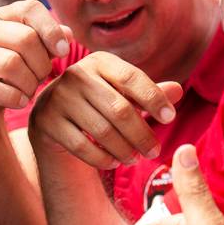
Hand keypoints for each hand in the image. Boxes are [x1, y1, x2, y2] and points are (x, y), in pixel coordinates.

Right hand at [0, 0, 70, 131]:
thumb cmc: (13, 75)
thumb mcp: (35, 55)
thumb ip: (51, 41)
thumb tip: (68, 34)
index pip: (29, 8)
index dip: (52, 30)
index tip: (63, 52)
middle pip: (25, 39)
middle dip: (42, 64)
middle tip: (42, 78)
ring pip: (9, 64)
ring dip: (28, 84)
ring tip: (29, 91)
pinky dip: (11, 98)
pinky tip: (19, 102)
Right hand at [28, 51, 182, 168]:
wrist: (56, 121)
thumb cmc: (101, 105)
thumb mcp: (126, 95)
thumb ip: (151, 93)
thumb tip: (178, 90)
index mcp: (100, 61)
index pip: (132, 78)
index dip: (154, 98)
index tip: (171, 118)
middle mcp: (75, 75)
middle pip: (119, 109)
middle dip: (142, 134)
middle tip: (155, 151)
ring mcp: (57, 97)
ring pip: (101, 130)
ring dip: (124, 149)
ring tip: (136, 158)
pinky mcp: (45, 121)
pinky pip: (81, 146)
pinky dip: (102, 158)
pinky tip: (114, 163)